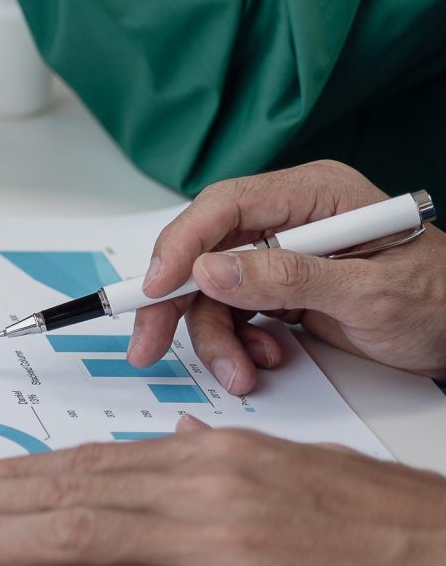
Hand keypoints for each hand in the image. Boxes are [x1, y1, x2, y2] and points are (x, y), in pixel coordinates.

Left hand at [0, 420, 445, 565]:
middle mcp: (196, 486)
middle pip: (63, 490)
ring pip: (75, 532)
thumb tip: (174, 443)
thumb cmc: (382, 519)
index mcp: (206, 455)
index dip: (12, 474)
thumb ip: (220, 456)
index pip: (85, 461)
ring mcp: (208, 540)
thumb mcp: (290, 463)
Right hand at [125, 160, 445, 394]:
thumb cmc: (441, 304)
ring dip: (214, 335)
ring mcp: (282, 253)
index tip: (156, 288)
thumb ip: (289, 279)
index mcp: (313, 194)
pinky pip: (231, 311)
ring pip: (211, 289)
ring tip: (240, 371)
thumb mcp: (370, 294)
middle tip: (149, 344)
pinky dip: (235, 342)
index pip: (226, 206)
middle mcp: (290, 218)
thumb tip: (212, 269)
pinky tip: (260, 360)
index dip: (181, 245)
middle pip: (205, 249)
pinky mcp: (279, 286)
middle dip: (175, 301)